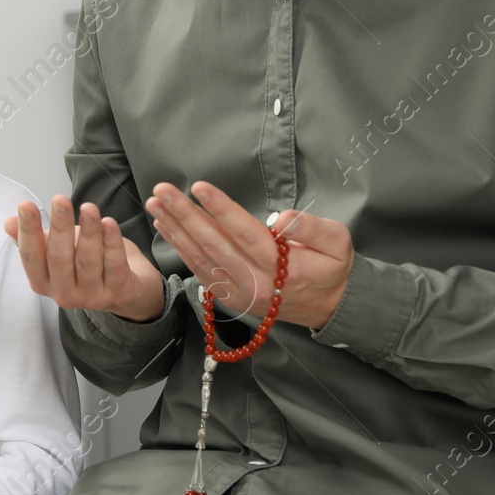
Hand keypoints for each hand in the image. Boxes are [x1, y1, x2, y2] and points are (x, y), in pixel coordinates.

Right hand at [5, 195, 166, 321]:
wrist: (126, 290)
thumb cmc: (84, 264)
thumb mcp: (54, 252)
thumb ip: (33, 239)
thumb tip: (9, 222)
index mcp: (43, 282)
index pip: (31, 257)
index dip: (27, 231)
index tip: (25, 205)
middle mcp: (64, 293)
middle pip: (59, 259)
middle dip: (59, 227)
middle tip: (60, 199)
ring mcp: (92, 295)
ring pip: (88, 261)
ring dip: (88, 232)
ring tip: (89, 208)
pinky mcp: (119, 291)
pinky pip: (114, 265)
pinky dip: (112, 242)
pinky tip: (109, 223)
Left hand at [146, 181, 352, 329]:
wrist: (328, 307)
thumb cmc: (331, 267)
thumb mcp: (339, 243)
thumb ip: (313, 229)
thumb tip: (282, 219)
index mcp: (284, 269)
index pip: (246, 235)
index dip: (221, 210)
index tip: (200, 187)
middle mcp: (257, 284)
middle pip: (215, 246)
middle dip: (185, 216)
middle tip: (163, 191)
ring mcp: (240, 294)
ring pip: (202, 260)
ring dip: (175, 230)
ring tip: (156, 204)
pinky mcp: (229, 298)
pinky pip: (200, 271)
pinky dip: (180, 248)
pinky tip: (166, 226)